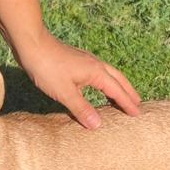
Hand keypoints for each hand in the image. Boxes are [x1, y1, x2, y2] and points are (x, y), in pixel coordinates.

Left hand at [15, 29, 140, 129]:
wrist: (32, 44)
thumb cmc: (47, 68)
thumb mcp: (64, 92)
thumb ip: (81, 109)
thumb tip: (98, 125)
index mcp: (96, 72)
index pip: (117, 91)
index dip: (127, 103)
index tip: (138, 114)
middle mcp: (95, 64)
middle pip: (118, 80)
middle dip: (128, 92)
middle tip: (138, 105)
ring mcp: (86, 60)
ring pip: (109, 74)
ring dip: (117, 86)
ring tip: (121, 97)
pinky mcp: (77, 60)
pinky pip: (99, 72)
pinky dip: (105, 81)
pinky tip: (97, 86)